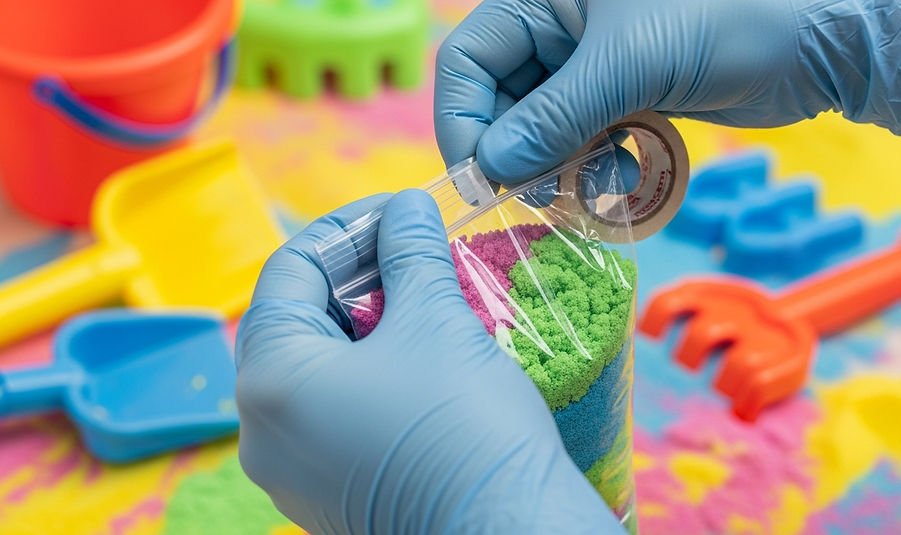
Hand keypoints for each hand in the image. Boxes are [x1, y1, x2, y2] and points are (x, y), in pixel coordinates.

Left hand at [235, 191, 623, 533]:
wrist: (506, 530)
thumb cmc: (464, 424)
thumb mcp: (435, 321)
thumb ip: (410, 252)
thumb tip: (406, 206)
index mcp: (270, 382)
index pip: (289, 273)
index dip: (345, 229)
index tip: (398, 213)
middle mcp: (263, 433)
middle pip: (298, 322)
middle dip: (356, 276)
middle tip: (412, 251)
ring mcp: (293, 471)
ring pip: (318, 370)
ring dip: (366, 323)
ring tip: (423, 297)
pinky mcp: (328, 493)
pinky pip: (334, 413)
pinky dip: (369, 373)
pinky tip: (419, 355)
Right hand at [435, 0, 900, 181]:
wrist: (817, 40)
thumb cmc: (730, 18)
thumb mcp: (633, 62)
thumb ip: (556, 115)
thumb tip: (493, 167)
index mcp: (544, 0)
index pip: (468, 62)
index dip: (463, 122)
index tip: (482, 178)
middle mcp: (558, 32)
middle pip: (500, 106)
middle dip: (522, 155)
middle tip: (548, 196)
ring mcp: (590, 69)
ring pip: (542, 135)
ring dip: (563, 171)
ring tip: (601, 185)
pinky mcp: (621, 100)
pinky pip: (583, 146)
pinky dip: (596, 170)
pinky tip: (629, 174)